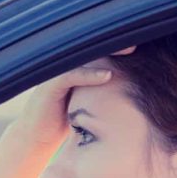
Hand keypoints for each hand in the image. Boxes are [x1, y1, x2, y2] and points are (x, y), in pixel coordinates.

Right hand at [8, 45, 136, 154]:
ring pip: (82, 56)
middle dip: (115, 41)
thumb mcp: (85, 102)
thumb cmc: (63, 121)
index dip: (118, 44)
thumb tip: (128, 86)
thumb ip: (99, 89)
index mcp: (72, 66)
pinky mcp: (49, 87)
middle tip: (139, 38)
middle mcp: (62, 66)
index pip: (97, 49)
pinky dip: (89, 75)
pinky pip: (71, 76)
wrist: (36, 138)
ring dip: (107, 52)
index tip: (140, 42)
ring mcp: (54, 74)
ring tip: (129, 51)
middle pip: (91, 47)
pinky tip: (107, 76)